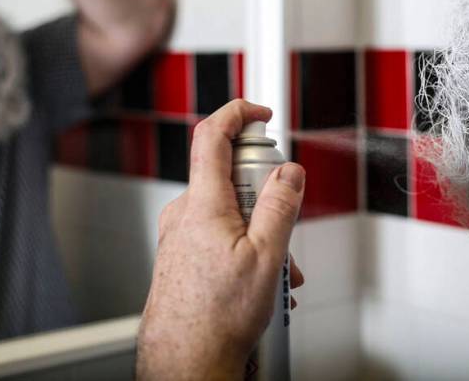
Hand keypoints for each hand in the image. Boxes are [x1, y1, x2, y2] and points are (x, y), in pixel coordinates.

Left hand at [136, 100, 305, 380]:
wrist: (184, 360)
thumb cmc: (216, 318)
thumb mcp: (267, 257)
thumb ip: (280, 205)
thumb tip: (289, 172)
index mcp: (203, 203)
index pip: (212, 134)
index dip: (238, 112)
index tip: (261, 112)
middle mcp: (184, 213)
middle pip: (229, 175)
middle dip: (266, 194)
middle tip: (285, 224)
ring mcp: (179, 234)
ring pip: (227, 210)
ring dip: (259, 229)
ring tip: (278, 269)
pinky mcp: (180, 253)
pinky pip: (217, 232)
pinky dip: (243, 244)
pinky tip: (260, 278)